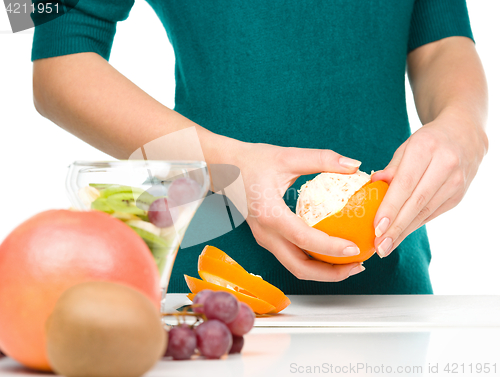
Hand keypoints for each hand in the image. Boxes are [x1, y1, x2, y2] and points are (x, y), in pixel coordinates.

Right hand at [234, 143, 365, 280]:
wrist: (223, 167)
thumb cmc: (252, 161)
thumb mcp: (287, 156)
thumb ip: (322, 159)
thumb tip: (353, 165)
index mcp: (269, 213)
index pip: (303, 238)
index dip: (330, 248)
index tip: (355, 248)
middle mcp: (265, 233)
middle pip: (299, 267)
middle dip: (331, 273)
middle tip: (358, 265)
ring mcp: (264, 239)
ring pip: (295, 267)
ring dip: (323, 272)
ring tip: (349, 264)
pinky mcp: (266, 239)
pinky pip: (291, 257)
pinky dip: (313, 262)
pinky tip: (331, 252)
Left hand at [371, 113, 487, 256]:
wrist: (463, 136)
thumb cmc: (426, 142)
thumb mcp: (406, 147)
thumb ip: (390, 168)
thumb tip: (372, 184)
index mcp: (426, 148)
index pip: (405, 183)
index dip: (390, 208)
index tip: (376, 228)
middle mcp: (445, 165)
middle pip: (416, 202)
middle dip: (396, 227)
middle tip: (379, 246)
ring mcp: (455, 182)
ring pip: (425, 212)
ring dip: (404, 232)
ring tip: (386, 247)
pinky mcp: (458, 195)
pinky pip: (432, 214)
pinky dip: (414, 226)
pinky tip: (399, 236)